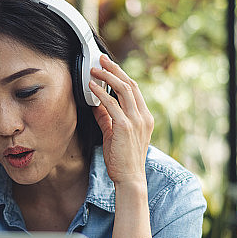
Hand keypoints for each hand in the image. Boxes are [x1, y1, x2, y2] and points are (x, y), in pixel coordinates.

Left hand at [88, 55, 153, 185]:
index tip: (109, 66)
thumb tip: (96, 105)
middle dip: (114, 69)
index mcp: (144, 117)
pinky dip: (101, 93)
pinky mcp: (125, 127)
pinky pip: (112, 104)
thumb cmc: (122, 159)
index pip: (134, 89)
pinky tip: (92, 87)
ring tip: (94, 69)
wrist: (130, 178)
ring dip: (107, 77)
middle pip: (129, 84)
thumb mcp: (115, 134)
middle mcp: (143, 116)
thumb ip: (106, 118)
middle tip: (100, 59)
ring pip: (123, 90)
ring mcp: (136, 121)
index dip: (121, 74)